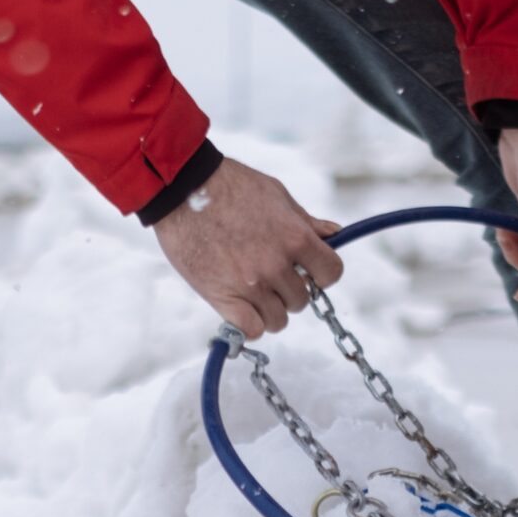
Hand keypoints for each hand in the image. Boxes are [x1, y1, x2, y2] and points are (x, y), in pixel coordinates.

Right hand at [152, 156, 343, 338]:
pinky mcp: (223, 297)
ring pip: (278, 319)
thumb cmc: (229, 186)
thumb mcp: (276, 195)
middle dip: (288, 290)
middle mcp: (277, 265)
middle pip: (301, 300)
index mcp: (296, 238)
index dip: (321, 274)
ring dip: (269, 309)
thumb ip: (306, 221)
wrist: (183, 189)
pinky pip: (252, 330)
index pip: (331, 274)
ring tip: (252, 290)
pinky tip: (241, 309)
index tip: (307, 271)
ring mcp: (251, 285)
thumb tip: (335, 234)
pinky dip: (249, 324)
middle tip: (268, 275)